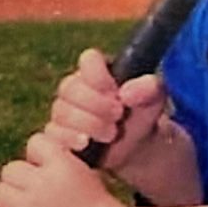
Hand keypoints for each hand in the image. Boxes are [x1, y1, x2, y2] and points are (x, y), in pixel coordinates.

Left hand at [0, 132, 125, 206]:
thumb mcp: (90, 178)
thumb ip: (65, 169)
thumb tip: (41, 167)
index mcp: (62, 165)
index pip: (35, 143)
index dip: (37, 157)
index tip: (44, 169)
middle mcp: (41, 182)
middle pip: (11, 169)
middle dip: (20, 180)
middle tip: (32, 195)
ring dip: (8, 200)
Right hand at [46, 48, 169, 172]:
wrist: (137, 147)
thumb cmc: (143, 115)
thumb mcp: (155, 99)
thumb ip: (149, 88)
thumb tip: (126, 93)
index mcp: (99, 69)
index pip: (88, 59)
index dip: (99, 76)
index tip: (115, 92)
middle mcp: (77, 86)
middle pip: (70, 87)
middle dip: (96, 104)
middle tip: (118, 115)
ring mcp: (64, 110)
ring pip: (61, 111)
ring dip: (88, 124)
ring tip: (111, 134)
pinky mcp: (58, 134)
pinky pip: (53, 133)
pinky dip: (70, 139)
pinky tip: (87, 144)